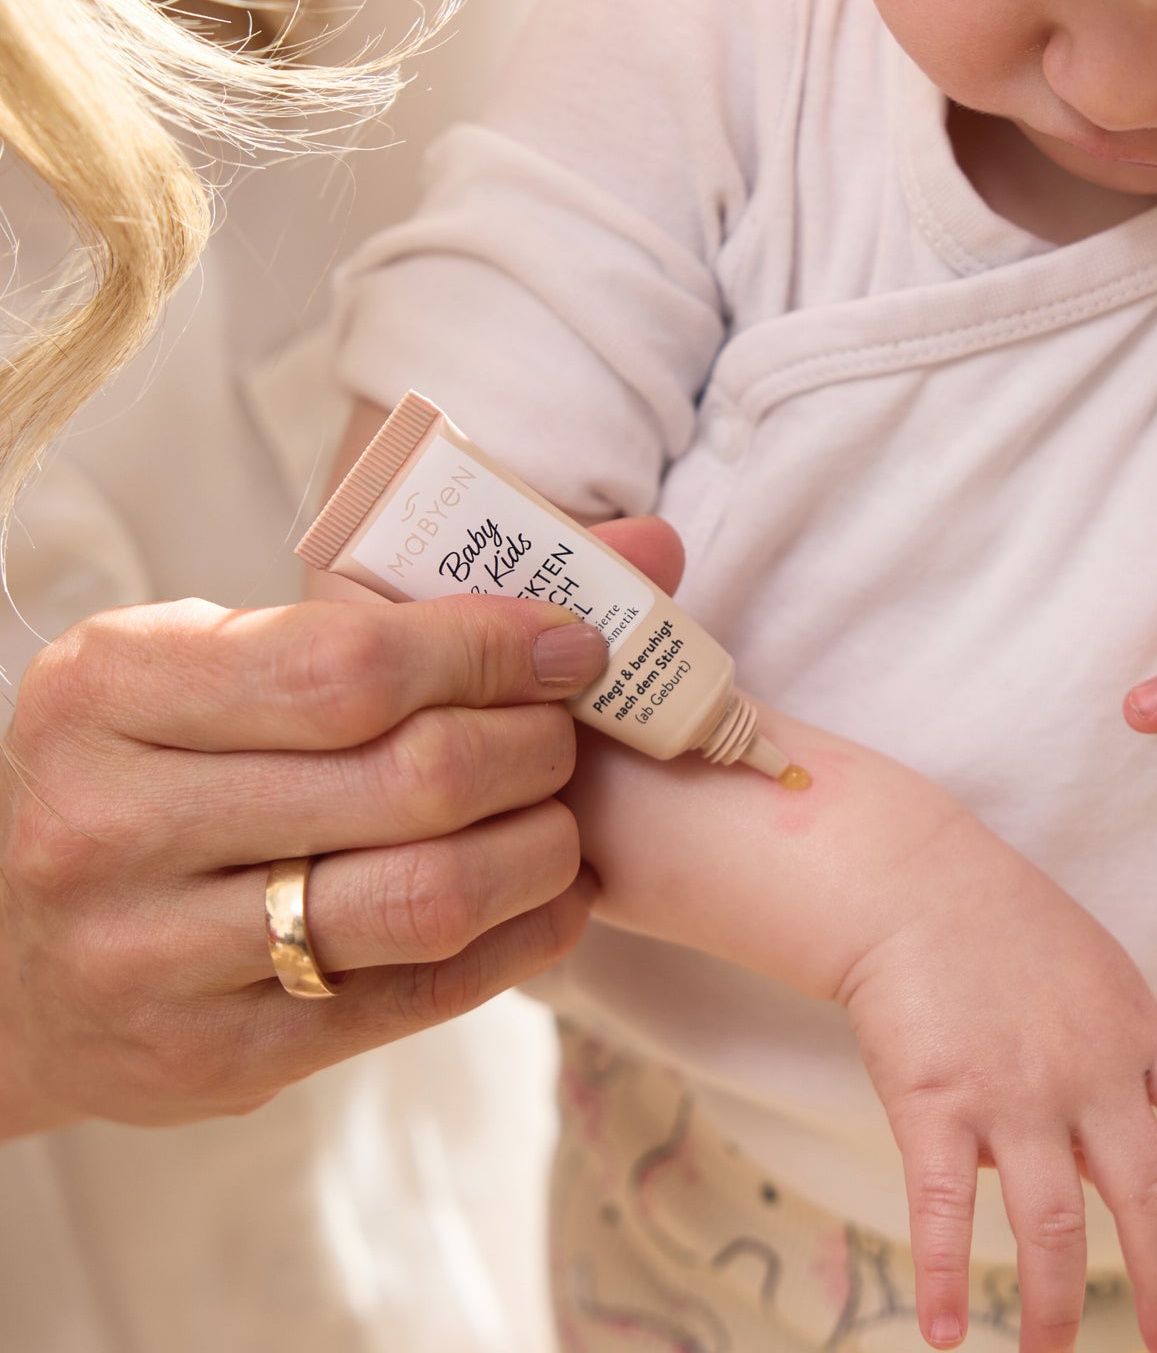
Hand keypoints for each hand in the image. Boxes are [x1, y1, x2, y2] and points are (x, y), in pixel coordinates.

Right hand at [0, 515, 679, 1140]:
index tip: (573, 643)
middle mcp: (116, 825)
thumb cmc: (144, 770)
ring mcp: (156, 957)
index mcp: (113, 692)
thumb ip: (398, 605)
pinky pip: (412, 996)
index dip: (492, 649)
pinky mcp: (214, 1056)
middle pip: (409, 780)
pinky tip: (549, 899)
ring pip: (423, 898)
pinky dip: (517, 940)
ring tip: (562, 820)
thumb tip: (643, 549)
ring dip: (539, 850)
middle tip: (563, 734)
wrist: (2, 955)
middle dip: (531, 748)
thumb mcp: (211, 660)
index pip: (351, 662)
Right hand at [839, 809, 1156, 1352]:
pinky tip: (942, 1331)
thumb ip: (1117, 1060)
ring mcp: (1012, 1090)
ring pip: (1055, 1224)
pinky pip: (943, 1209)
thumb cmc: (1003, 920)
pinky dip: (945, 1277)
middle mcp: (1089, 1069)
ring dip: (1056, 1305)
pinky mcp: (935, 1101)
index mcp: (1136, 1031)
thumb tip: (1110, 1163)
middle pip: (1149, 1197)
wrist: (912, 880)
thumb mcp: (1095, 972)